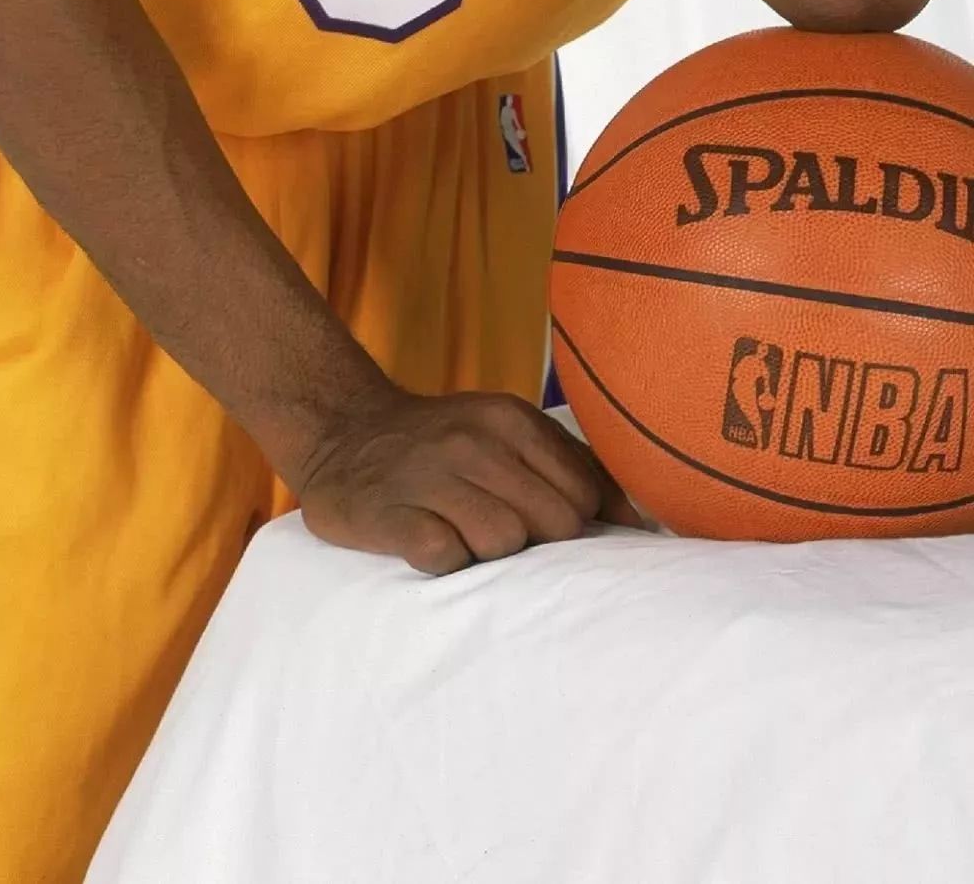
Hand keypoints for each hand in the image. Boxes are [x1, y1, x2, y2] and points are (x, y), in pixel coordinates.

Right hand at [293, 384, 649, 573]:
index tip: (548, 533)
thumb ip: (571, 467)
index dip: (574, 526)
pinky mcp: (391, 514)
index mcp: (511, 420)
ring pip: (505, 544)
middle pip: (553, 524)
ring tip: (463, 538)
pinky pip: (446, 557)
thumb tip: (642, 524)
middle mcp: (474, 442)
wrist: (342, 431)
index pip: (582, 495)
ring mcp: (431, 476)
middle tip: (502, 538)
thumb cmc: (441, 444)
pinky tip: (433, 547)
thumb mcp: (505, 433)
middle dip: (539, 545)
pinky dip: (447, 563)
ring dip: (492, 557)